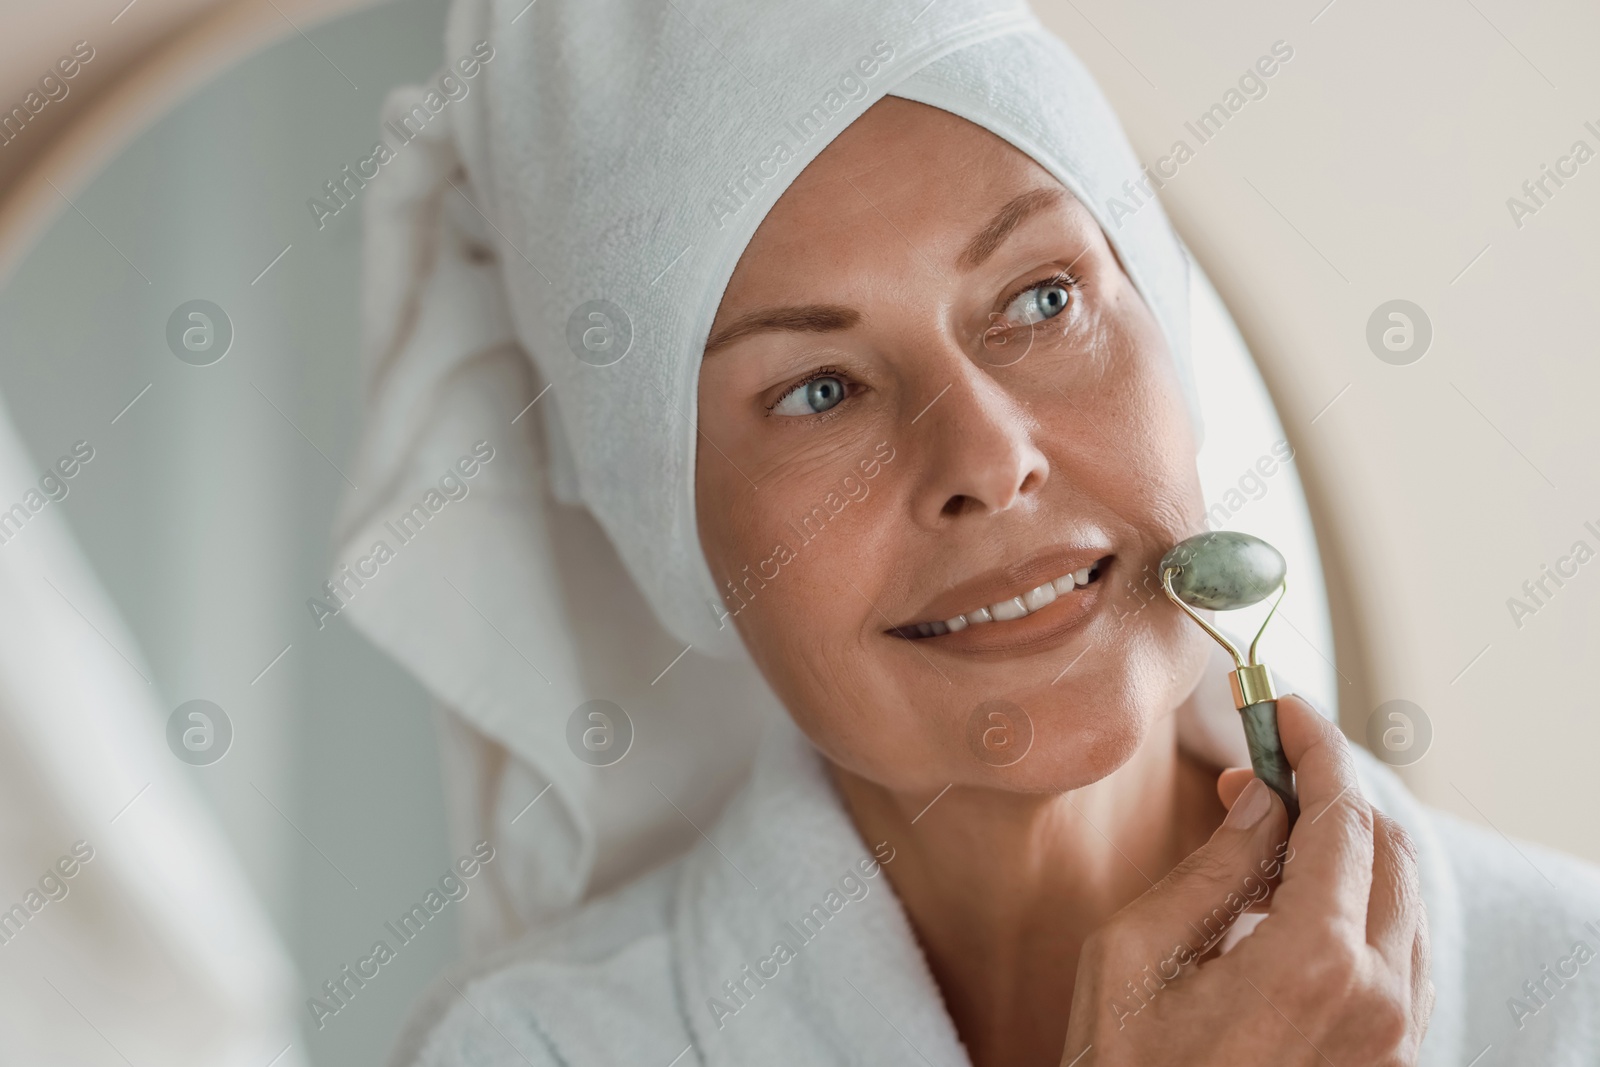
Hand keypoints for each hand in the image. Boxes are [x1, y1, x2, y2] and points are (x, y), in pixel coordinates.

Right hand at [1058, 696, 1433, 1065]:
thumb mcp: (1136, 956)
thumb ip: (1210, 871)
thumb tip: (1261, 805)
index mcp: (1316, 963)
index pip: (1343, 818)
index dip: (1315, 749)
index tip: (1282, 709)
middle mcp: (1380, 1001)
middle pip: (1388, 852)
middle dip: (1331, 796)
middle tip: (1262, 775)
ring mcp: (1394, 1041)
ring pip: (1403, 906)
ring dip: (1348, 852)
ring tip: (1271, 836)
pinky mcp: (1388, 1066)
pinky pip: (1400, 962)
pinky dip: (1359, 910)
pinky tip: (1297, 905)